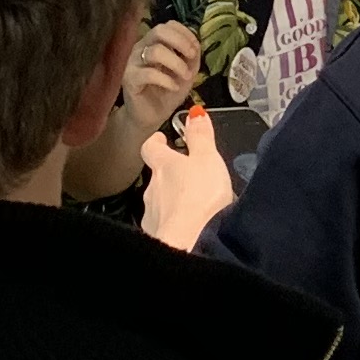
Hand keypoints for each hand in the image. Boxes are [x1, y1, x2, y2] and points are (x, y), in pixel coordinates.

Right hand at [109, 21, 202, 158]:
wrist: (150, 118)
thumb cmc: (166, 93)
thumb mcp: (186, 72)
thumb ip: (191, 57)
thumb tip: (196, 44)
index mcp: (154, 43)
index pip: (168, 25)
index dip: (185, 33)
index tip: (195, 49)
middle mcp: (141, 48)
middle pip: (159, 30)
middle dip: (180, 42)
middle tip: (191, 57)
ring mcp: (133, 62)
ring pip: (155, 51)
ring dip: (176, 63)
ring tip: (186, 76)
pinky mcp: (129, 79)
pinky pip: (148, 73)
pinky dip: (166, 79)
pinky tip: (173, 87)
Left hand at [137, 105, 236, 250]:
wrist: (190, 245)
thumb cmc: (200, 200)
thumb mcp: (208, 159)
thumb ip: (200, 136)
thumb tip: (195, 114)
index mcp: (163, 166)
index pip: (151, 147)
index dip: (157, 142)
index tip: (162, 139)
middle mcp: (151, 190)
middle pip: (156, 177)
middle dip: (169, 176)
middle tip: (187, 175)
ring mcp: (152, 216)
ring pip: (159, 204)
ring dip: (172, 202)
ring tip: (192, 206)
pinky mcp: (157, 240)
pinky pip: (164, 228)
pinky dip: (174, 226)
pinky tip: (189, 230)